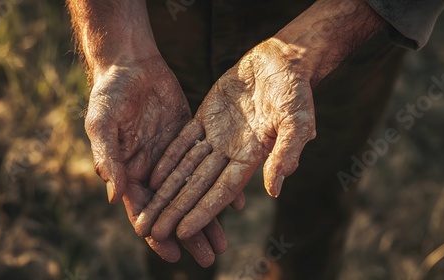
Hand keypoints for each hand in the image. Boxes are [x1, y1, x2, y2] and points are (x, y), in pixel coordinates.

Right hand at [84, 56, 225, 265]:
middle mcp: (153, 169)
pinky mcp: (191, 138)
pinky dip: (221, 181)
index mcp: (129, 171)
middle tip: (209, 256)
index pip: (145, 210)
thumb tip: (115, 196)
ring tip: (225, 239)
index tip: (173, 254)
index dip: (157, 233)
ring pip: (194, 191)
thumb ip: (108, 158)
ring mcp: (174, 155)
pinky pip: (209, 164)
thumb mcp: (102, 124)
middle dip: (190, 233)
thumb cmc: (109, 93)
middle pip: (174, 208)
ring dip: (208, 215)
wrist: (130, 63)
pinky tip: (238, 200)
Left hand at [136, 38, 316, 240]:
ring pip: (186, 167)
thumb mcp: (297, 122)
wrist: (283, 62)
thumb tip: (274, 189)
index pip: (222, 191)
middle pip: (198, 186)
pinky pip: (182, 140)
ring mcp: (217, 135)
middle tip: (152, 232)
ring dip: (166, 189)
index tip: (181, 233)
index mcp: (252, 158)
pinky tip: (151, 177)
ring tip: (146, 211)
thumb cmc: (296, 92)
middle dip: (175, 209)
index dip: (202, 212)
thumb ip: (286, 153)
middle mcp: (231, 152)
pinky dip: (168, 158)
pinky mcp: (206, 116)